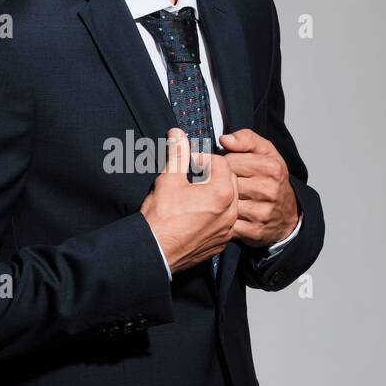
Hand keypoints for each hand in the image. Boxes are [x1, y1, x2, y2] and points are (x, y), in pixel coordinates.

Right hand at [139, 128, 238, 273]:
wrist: (155, 252)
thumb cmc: (161, 217)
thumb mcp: (168, 179)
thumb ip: (177, 154)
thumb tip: (177, 133)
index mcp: (221, 192)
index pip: (221, 163)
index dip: (203, 158)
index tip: (189, 162)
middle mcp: (230, 212)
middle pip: (229, 181)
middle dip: (212, 174)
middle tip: (192, 174)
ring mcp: (226, 230)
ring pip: (228, 202)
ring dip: (215, 194)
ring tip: (194, 193)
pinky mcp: (220, 243)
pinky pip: (224, 222)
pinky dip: (214, 214)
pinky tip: (196, 213)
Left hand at [218, 128, 300, 245]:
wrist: (286, 214)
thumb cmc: (271, 179)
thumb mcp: (266, 153)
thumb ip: (246, 139)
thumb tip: (224, 139)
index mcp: (271, 168)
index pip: (229, 161)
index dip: (224, 163)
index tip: (226, 167)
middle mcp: (269, 190)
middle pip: (226, 182)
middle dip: (220, 181)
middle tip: (222, 183)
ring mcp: (262, 212)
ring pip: (224, 202)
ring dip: (219, 200)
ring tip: (223, 197)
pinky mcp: (254, 231)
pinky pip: (227, 222)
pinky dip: (223, 218)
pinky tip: (226, 212)